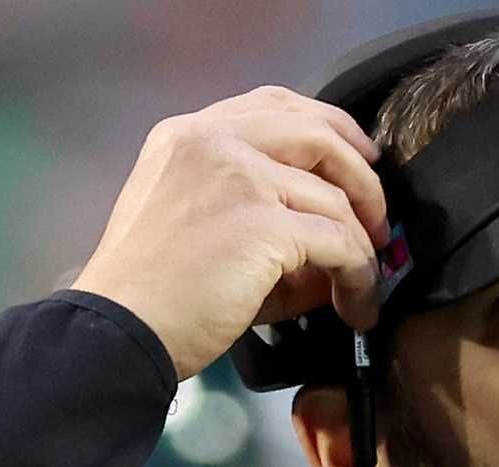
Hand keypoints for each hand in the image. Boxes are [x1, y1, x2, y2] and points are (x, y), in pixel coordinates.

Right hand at [71, 85, 389, 380]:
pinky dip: (358, 275)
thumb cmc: (150, 292)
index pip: (274, 105)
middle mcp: (213, 141)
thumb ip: (255, 210)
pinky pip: (339, 243)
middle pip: (317, 132)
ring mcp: (240, 177)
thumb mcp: (196, 224)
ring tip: (365, 282)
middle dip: (362, 175)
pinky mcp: (263, 224)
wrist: (120, 330)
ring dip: (363, 244)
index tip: (358, 157)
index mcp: (189, 134)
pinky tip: (355, 303)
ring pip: (335, 196)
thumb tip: (332, 235)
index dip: (328, 127)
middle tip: (378, 220)